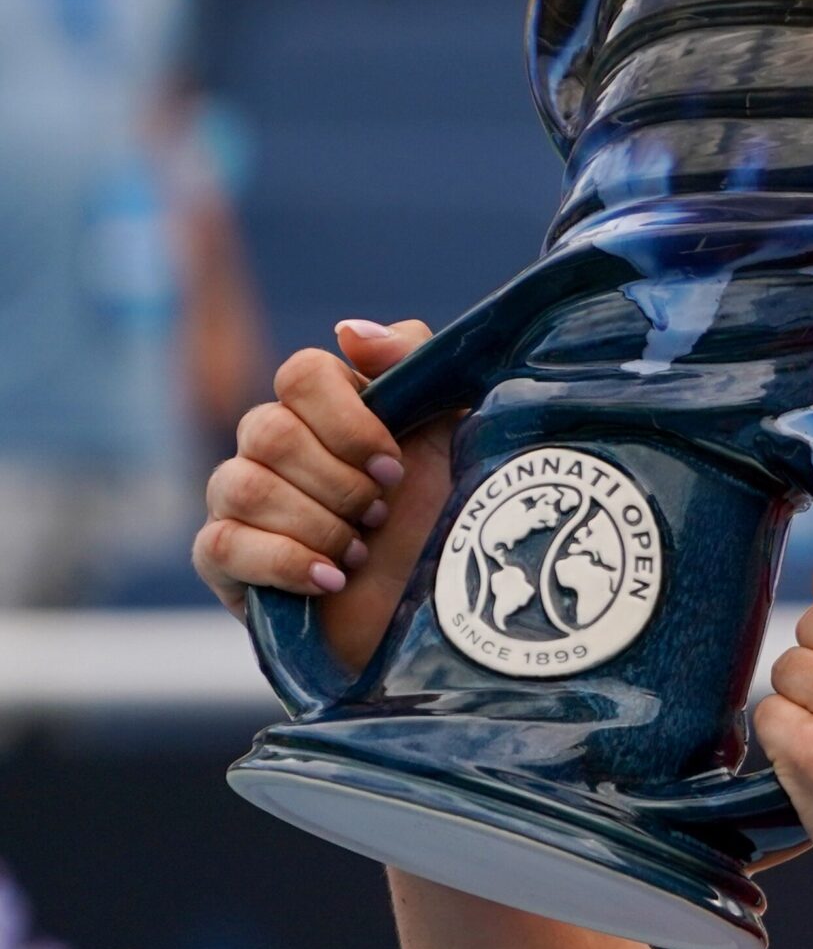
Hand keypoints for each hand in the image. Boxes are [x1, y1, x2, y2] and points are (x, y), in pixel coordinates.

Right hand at [193, 319, 455, 671]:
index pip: (302, 373)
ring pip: (241, 485)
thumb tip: (348, 332)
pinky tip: (331, 581)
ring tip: (361, 553)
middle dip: (339, 483)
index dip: (349, 420)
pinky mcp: (225, 561)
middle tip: (382, 517)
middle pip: (269, 431)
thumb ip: (413, 364)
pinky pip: (221, 544)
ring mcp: (240, 502)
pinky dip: (284, 561)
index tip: (395, 465)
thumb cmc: (447, 519)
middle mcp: (273, 446)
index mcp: (326, 409)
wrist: (439, 617)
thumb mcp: (454, 434)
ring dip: (317, 524)